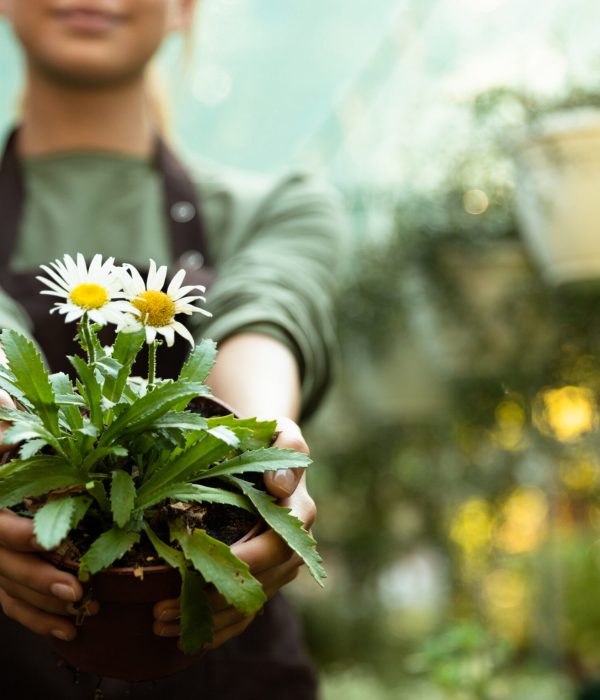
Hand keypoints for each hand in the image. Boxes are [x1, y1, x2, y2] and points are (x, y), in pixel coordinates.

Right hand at [0, 390, 96, 639]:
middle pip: (1, 565)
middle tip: (77, 590)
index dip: (18, 536)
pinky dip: (35, 617)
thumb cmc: (10, 434)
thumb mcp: (9, 427)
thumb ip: (8, 425)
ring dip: (40, 608)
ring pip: (5, 590)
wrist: (0, 451)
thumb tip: (14, 424)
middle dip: (37, 580)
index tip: (47, 540)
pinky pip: (9, 601)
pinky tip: (67, 629)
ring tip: (79, 616)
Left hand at [153, 417, 315, 649]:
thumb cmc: (270, 441)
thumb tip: (279, 485)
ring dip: (205, 621)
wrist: (269, 459)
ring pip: (247, 608)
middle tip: (160, 606)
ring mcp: (277, 570)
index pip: (275, 547)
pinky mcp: (261, 582)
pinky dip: (214, 630)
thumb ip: (289, 447)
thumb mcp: (282, 432)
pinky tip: (179, 637)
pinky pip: (243, 617)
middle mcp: (292, 548)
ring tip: (158, 622)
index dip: (242, 561)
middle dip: (210, 599)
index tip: (198, 562)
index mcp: (298, 514)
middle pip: (257, 586)